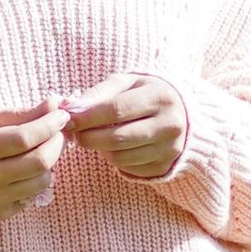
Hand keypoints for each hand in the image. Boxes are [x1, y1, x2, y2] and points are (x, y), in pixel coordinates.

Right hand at [0, 103, 68, 229]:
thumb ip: (19, 113)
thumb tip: (54, 104)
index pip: (23, 138)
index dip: (48, 125)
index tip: (60, 115)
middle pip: (38, 162)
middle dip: (56, 142)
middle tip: (56, 131)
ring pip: (40, 182)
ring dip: (49, 163)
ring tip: (40, 149)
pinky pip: (32, 197)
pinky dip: (35, 181)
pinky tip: (24, 170)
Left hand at [63, 71, 188, 181]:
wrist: (182, 113)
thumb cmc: (145, 94)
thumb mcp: (126, 84)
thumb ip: (99, 93)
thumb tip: (71, 109)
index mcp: (160, 97)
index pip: (116, 110)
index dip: (88, 117)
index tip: (68, 119)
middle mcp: (170, 125)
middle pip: (117, 138)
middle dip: (88, 137)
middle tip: (75, 133)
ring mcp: (169, 149)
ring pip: (120, 157)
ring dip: (100, 149)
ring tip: (95, 137)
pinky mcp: (164, 166)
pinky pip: (128, 168)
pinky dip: (114, 159)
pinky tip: (114, 147)